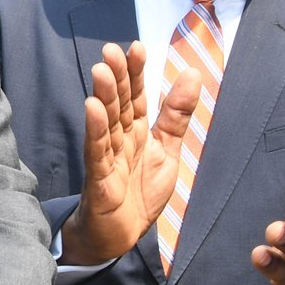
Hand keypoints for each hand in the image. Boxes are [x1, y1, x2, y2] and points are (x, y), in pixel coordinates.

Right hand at [61, 43, 200, 265]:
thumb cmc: (139, 194)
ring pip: (106, 122)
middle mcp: (120, 139)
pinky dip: (95, 130)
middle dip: (116, 77)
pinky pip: (97, 151)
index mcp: (137, 132)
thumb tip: (193, 74)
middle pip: (118, 104)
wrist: (121, 237)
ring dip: (103, 97)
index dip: (136, 73)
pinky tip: (91, 108)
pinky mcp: (99, 178)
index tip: (136, 47)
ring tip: (101, 71)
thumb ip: (177, 115)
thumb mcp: (167, 151)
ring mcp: (107, 157)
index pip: (136, 97)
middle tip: (112, 51)